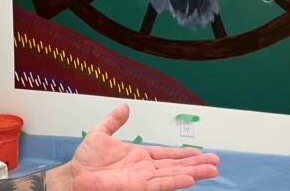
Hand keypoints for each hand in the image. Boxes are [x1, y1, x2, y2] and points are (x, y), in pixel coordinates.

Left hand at [49, 104, 218, 190]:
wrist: (74, 176)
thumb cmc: (85, 160)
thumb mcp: (100, 133)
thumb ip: (114, 120)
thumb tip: (124, 107)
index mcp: (139, 156)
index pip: (167, 155)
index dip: (184, 154)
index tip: (201, 153)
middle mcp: (145, 169)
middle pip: (176, 166)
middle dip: (196, 164)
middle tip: (216, 163)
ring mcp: (143, 180)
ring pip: (173, 175)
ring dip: (193, 172)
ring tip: (211, 170)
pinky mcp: (138, 188)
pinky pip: (160, 184)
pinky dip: (175, 181)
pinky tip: (190, 179)